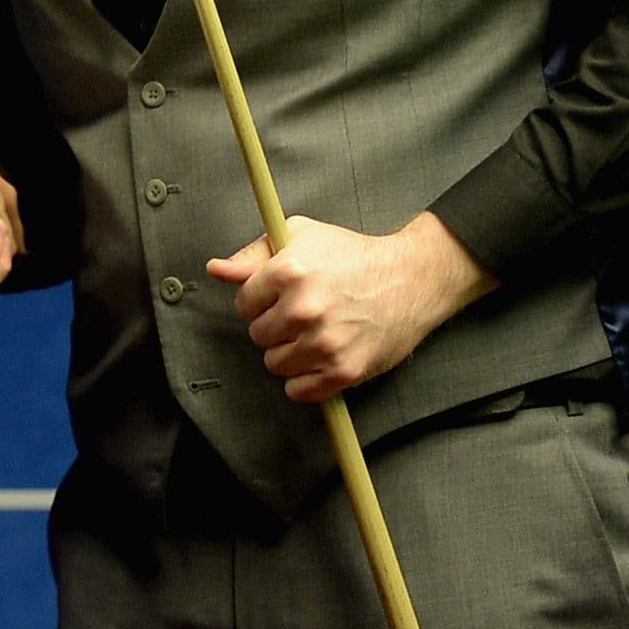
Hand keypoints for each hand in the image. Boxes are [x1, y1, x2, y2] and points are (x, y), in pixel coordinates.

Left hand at [203, 212, 494, 403]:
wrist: (411, 279)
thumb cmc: (354, 255)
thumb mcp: (301, 235)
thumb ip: (254, 254)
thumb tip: (216, 269)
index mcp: (288, 271)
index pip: (244, 304)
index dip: (261, 300)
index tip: (282, 297)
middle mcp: (303, 309)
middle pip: (258, 336)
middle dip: (276, 326)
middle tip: (305, 314)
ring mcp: (324, 343)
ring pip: (275, 365)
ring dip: (290, 354)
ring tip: (316, 334)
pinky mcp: (343, 371)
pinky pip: (299, 392)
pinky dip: (306, 381)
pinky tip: (322, 358)